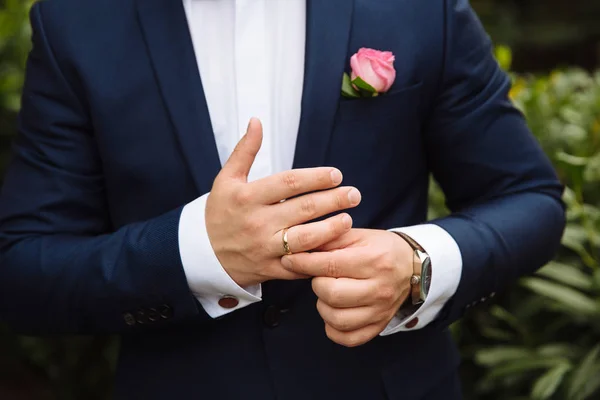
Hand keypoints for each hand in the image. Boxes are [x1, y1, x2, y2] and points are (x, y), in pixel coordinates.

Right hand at [205, 118, 361, 286]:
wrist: (203, 253)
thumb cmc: (219, 212)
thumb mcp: (226, 179)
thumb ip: (244, 151)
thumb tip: (256, 121)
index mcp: (247, 197)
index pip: (288, 183)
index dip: (315, 177)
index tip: (336, 175)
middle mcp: (257, 222)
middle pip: (303, 209)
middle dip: (333, 200)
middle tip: (353, 194)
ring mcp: (264, 248)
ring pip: (305, 239)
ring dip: (331, 229)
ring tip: (348, 219)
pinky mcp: (270, 269)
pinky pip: (299, 264)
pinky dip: (318, 257)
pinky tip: (335, 247)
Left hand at [281, 229, 412, 346]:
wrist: (413, 267)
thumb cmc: (380, 248)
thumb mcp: (357, 235)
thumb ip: (329, 239)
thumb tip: (297, 246)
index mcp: (374, 260)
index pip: (329, 265)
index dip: (303, 263)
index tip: (289, 259)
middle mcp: (379, 288)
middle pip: (331, 294)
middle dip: (316, 283)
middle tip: (319, 276)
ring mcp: (380, 311)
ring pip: (336, 318)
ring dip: (323, 305)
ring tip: (327, 292)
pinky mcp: (378, 326)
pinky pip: (348, 338)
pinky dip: (333, 328)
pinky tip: (334, 311)